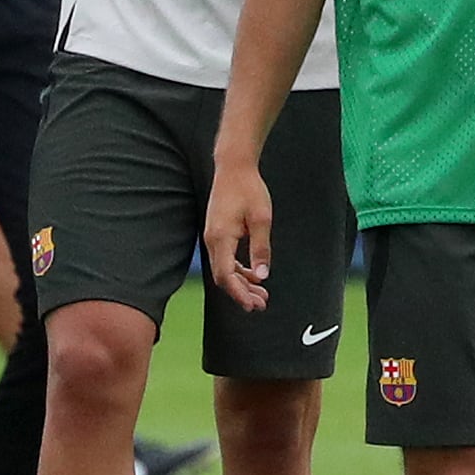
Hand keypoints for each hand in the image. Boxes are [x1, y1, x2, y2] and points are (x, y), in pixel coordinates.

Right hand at [203, 155, 274, 312]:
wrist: (234, 168)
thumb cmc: (249, 189)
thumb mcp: (261, 219)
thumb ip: (261, 249)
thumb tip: (262, 276)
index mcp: (221, 237)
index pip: (225, 275)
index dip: (239, 293)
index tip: (253, 306)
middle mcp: (212, 240)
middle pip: (223, 277)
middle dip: (241, 293)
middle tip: (262, 305)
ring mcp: (212, 237)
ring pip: (223, 269)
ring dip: (241, 283)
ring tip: (262, 294)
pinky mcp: (217, 234)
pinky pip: (224, 259)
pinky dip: (238, 271)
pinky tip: (253, 275)